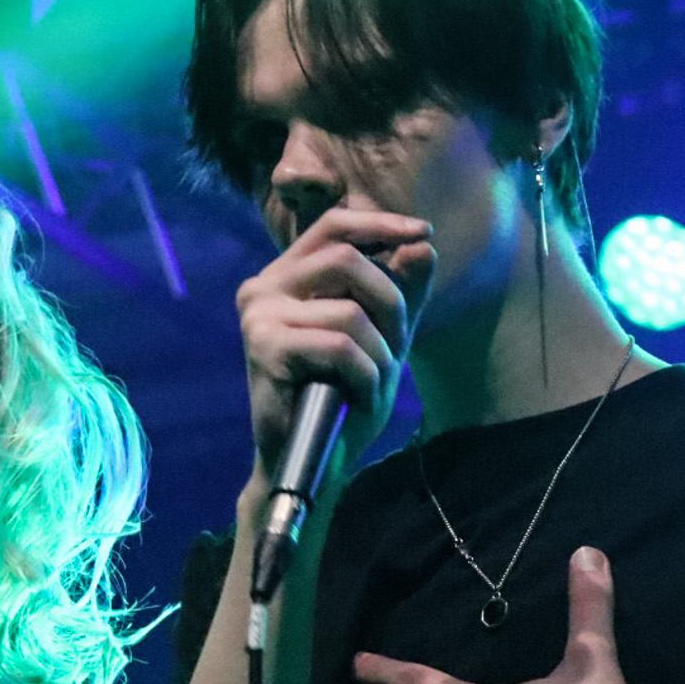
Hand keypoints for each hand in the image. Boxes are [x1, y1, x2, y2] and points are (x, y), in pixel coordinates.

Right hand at [235, 206, 434, 483]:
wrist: (306, 459)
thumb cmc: (340, 398)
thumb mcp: (384, 339)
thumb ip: (403, 292)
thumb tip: (424, 245)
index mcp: (286, 277)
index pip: (333, 226)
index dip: (380, 224)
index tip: (425, 232)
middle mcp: (263, 288)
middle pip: (346, 259)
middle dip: (390, 303)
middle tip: (398, 348)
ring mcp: (259, 316)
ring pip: (349, 311)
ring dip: (380, 353)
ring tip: (374, 384)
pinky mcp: (264, 348)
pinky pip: (340, 347)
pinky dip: (365, 377)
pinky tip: (359, 398)